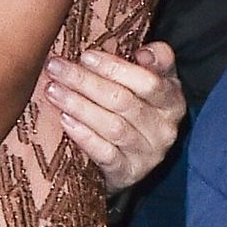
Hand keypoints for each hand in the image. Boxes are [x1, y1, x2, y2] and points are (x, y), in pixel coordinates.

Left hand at [42, 40, 185, 193]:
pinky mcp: (128, 174)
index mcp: (173, 101)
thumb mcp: (153, 83)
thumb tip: (143, 52)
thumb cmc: (138, 111)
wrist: (133, 162)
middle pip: (123, 101)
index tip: (85, 55)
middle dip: (85, 81)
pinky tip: (65, 120)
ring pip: (113, 127)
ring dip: (79, 106)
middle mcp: (164, 129)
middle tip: (56, 68)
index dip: (115, 68)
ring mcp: (148, 155)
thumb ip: (155, 61)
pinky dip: (84, 136)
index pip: (148, 81)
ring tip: (54, 91)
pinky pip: (105, 154)